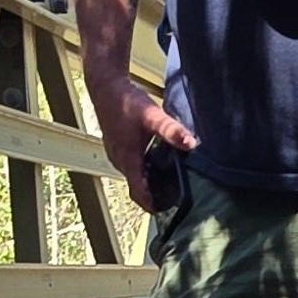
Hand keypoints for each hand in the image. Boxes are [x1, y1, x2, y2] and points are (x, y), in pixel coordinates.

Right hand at [93, 72, 194, 208]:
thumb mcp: (152, 115)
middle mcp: (119, 161)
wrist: (105, 86)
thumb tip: (191, 143)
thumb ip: (171, 130)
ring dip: (148, 182)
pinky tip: (157, 162)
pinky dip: (142, 170)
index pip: (138, 192)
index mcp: (127, 159)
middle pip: (136, 187)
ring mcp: (115, 154)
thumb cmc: (126, 100)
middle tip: (175, 197)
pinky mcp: (116, 146)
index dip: (152, 205)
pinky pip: (130, 166)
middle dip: (153, 195)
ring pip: (133, 176)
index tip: (167, 211)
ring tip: (170, 183)